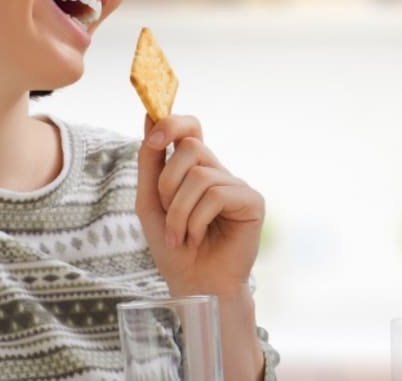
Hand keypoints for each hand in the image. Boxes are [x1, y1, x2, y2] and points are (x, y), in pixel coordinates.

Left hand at [136, 114, 264, 296]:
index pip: (190, 127)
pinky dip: (197, 220)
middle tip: (166, 212)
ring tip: (181, 236)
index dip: (173, 122)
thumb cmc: (173, 247)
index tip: (153, 136)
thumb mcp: (150, 202)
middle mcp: (217, 172)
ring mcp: (236, 185)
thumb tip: (149, 116)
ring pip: (200, 175)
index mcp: (194, 169)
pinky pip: (217, 195)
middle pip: (192, 146)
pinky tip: (198, 238)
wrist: (194, 285)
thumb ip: (150, 162)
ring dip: (179, 212)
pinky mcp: (252, 201)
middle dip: (167, 182)